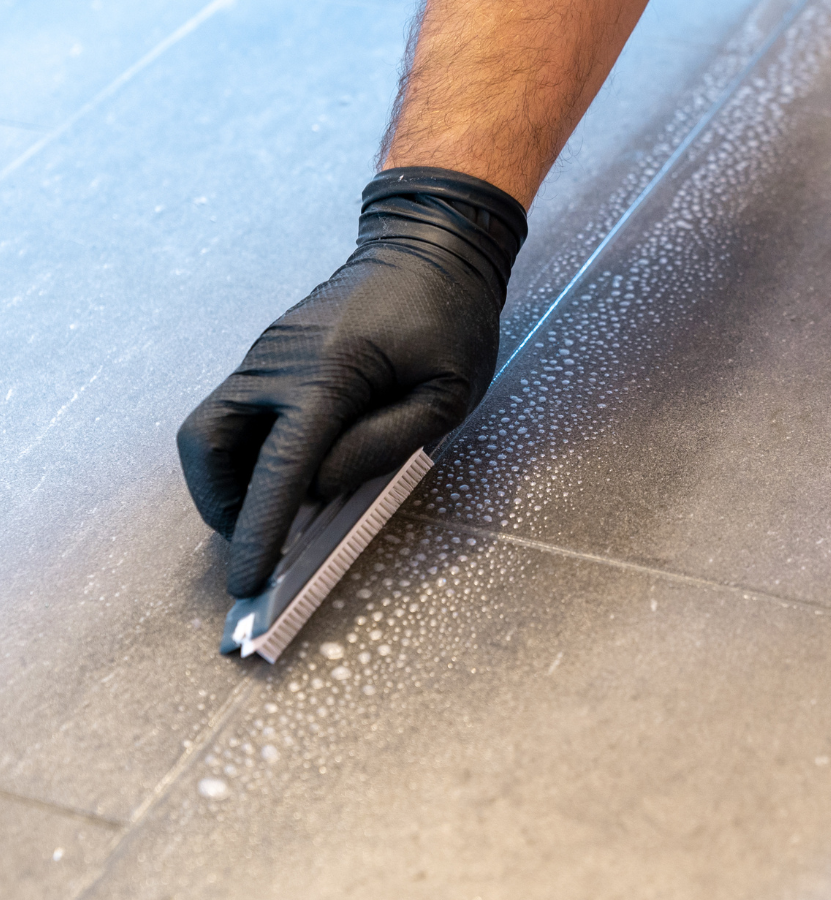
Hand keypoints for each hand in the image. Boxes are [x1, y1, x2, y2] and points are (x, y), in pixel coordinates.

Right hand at [177, 167, 525, 596]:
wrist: (430, 244)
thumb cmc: (452, 318)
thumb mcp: (447, 393)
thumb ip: (386, 444)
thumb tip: (320, 486)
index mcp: (328, 372)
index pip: (280, 466)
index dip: (259, 527)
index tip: (247, 579)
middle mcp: (278, 362)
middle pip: (207, 445)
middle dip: (221, 505)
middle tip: (257, 542)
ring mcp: (266, 353)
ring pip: (210, 429)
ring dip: (226, 480)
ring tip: (270, 512)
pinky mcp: (270, 352)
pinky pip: (236, 411)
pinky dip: (245, 452)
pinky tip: (285, 471)